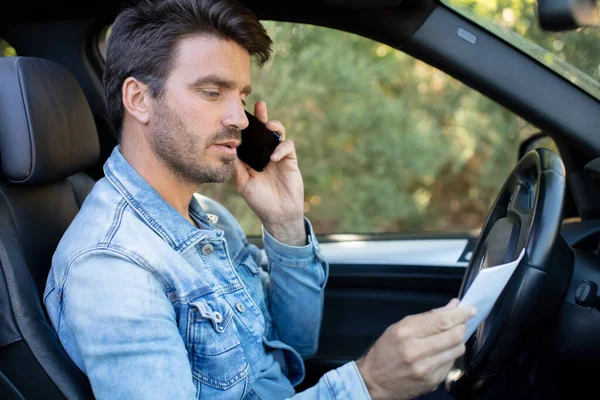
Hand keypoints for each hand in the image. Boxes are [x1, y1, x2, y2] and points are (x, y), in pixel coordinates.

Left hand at [233, 101, 305, 245]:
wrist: (278, 214)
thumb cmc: (259, 200)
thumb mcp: (242, 183)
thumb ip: (236, 166)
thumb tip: (226, 148)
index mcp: (252, 157)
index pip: (248, 137)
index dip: (244, 127)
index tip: (238, 114)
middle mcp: (265, 153)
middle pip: (263, 130)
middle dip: (261, 116)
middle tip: (258, 105)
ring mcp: (278, 156)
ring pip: (278, 134)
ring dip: (274, 127)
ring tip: (268, 126)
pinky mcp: (290, 160)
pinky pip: (288, 146)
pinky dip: (281, 148)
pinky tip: (273, 157)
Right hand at [356, 299, 476, 399]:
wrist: (374, 381)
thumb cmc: (385, 352)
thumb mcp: (400, 327)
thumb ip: (427, 317)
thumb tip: (452, 307)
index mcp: (406, 333)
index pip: (442, 321)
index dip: (460, 314)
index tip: (469, 309)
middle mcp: (416, 351)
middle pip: (454, 335)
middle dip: (461, 327)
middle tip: (461, 323)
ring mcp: (426, 368)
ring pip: (457, 350)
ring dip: (457, 342)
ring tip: (447, 339)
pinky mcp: (432, 381)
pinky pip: (451, 364)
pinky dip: (449, 356)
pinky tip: (439, 354)